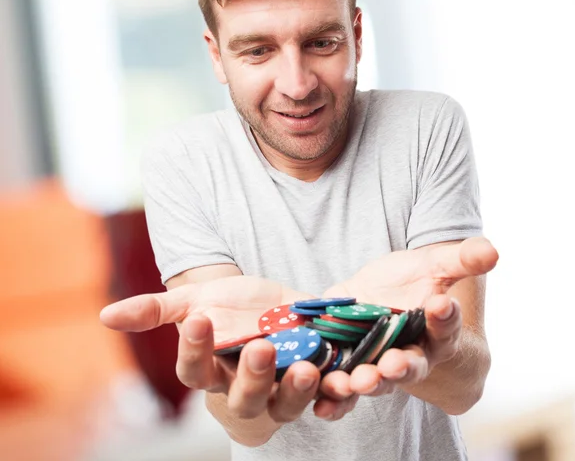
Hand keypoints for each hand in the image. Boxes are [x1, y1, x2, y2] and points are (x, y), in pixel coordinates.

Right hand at [100, 275, 357, 422]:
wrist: (276, 308)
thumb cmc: (232, 309)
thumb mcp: (198, 300)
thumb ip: (157, 309)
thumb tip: (104, 315)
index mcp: (213, 369)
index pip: (196, 370)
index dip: (195, 348)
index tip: (200, 319)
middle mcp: (245, 388)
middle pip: (243, 396)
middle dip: (251, 376)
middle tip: (258, 347)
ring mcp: (282, 389)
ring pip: (286, 403)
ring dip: (296, 389)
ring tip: (305, 365)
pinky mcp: (316, 381)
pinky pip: (326, 397)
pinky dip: (334, 393)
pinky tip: (341, 379)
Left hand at [321, 237, 497, 396]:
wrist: (384, 292)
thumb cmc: (416, 280)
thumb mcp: (436, 264)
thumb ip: (463, 259)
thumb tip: (493, 251)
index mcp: (436, 331)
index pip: (445, 326)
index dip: (445, 316)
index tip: (440, 303)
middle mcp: (410, 353)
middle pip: (410, 365)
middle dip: (402, 366)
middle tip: (393, 364)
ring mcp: (377, 361)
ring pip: (375, 380)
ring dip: (366, 383)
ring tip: (357, 381)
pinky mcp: (348, 362)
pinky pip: (343, 386)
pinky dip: (335, 396)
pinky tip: (323, 399)